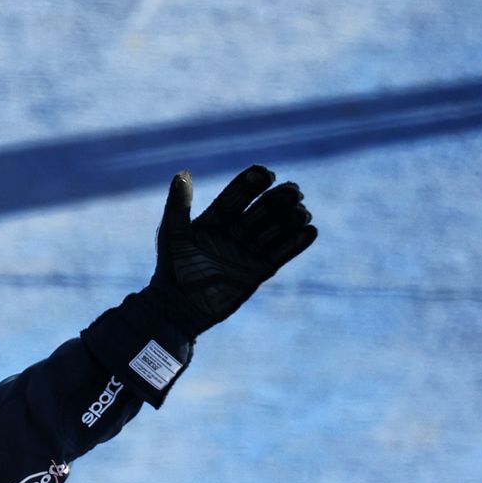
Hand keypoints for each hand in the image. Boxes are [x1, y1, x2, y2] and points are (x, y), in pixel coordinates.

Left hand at [150, 165, 315, 333]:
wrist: (178, 308)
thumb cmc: (171, 269)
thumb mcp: (173, 234)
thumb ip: (178, 205)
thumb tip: (182, 174)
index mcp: (216, 218)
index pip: (239, 193)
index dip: (253, 182)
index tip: (265, 174)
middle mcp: (236, 231)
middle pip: (265, 207)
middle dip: (281, 197)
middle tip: (294, 191)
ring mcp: (249, 250)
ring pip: (278, 228)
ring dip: (293, 217)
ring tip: (301, 212)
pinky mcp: (258, 271)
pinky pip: (282, 253)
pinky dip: (297, 243)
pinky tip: (310, 232)